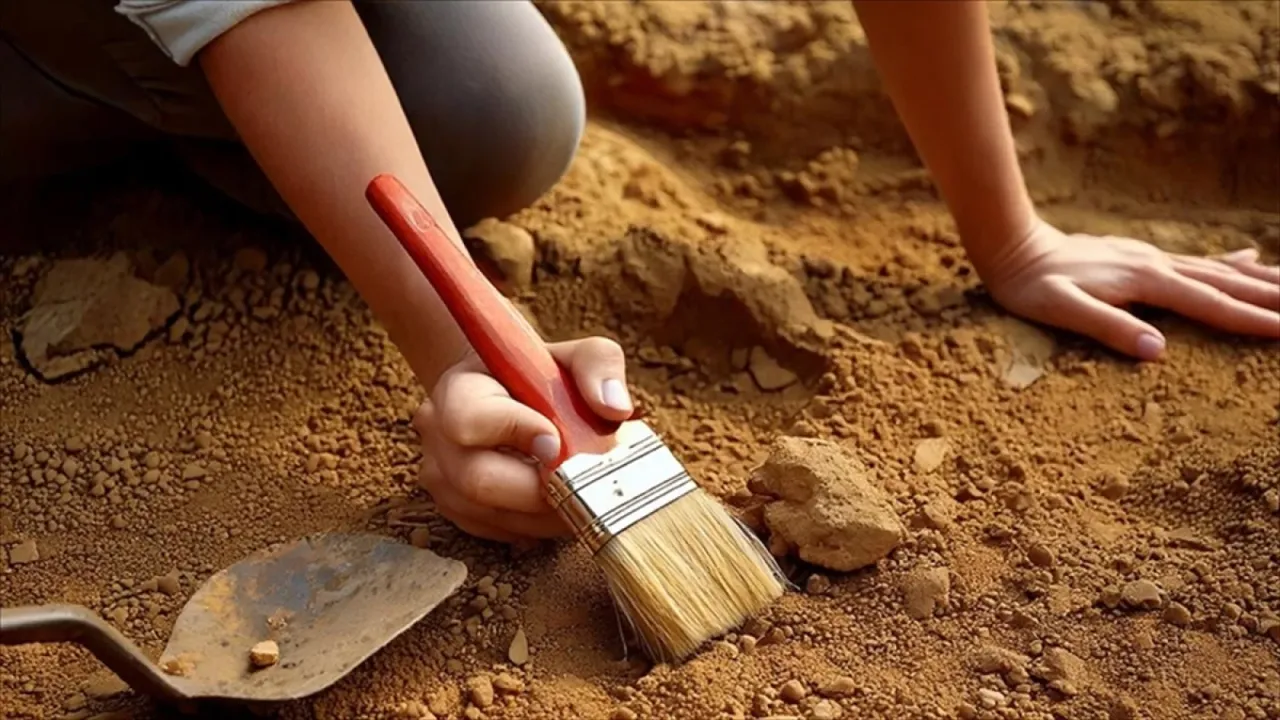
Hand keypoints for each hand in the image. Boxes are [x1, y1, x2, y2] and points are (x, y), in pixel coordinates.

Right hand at [411, 337, 633, 541]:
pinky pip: (498, 533)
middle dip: (541, 489)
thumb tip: (615, 408)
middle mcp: (437, 436)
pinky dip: (537, 526)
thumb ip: (597, 365)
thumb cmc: (538, 375)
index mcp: (458, 389)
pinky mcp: (457, 510)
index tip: (561, 441)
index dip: (519, 433)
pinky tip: (560, 504)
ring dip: (545, 514)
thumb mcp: (572, 355)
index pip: (471, 420)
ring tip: (582, 493)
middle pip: (479, 480)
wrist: (504, 392)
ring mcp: (441, 478)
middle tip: (583, 480)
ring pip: (491, 515)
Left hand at [977, 218, 1279, 359]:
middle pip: (1227, 283)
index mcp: (1146, 281)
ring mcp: (1152, 259)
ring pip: (1220, 271)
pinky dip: (1231, 264)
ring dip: (1262, 280)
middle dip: (1272, 297)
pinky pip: (1199, 263)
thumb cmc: (1031, 287)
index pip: (1209, 304)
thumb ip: (1107, 326)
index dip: (1249, 319)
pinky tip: (1252, 258)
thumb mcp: (1060, 310)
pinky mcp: (1143, 259)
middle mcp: (1157, 265)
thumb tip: (1156, 350)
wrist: (1013, 247)